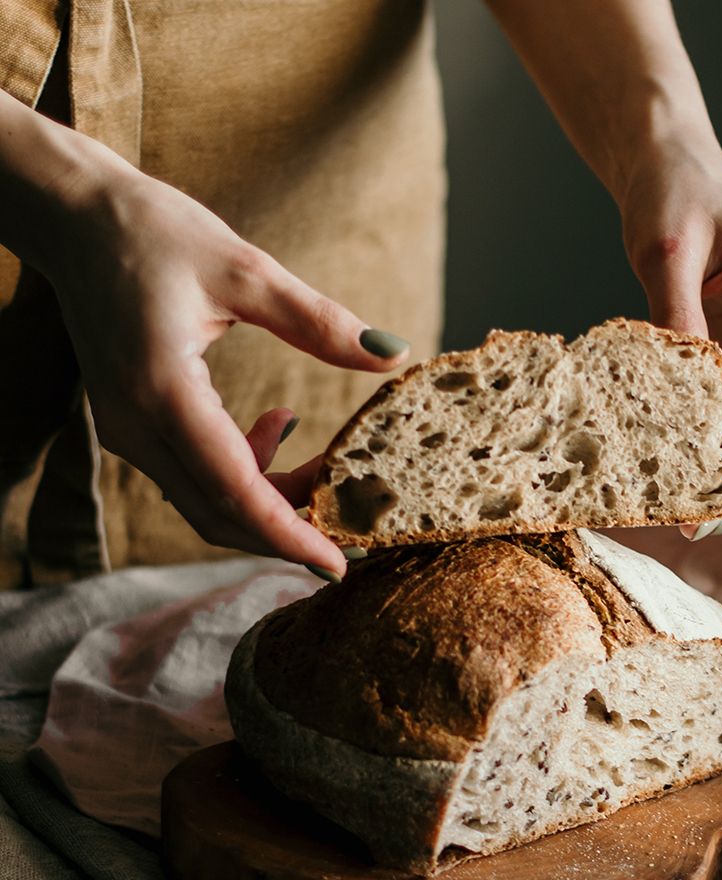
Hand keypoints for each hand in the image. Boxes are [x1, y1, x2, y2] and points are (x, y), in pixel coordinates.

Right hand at [34, 145, 406, 575]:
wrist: (73, 217)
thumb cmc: (151, 232)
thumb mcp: (245, 270)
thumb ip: (319, 321)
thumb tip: (392, 353)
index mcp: (161, 391)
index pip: (233, 492)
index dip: (289, 536)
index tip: (338, 565)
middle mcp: (136, 425)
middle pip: (219, 514)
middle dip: (287, 530)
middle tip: (352, 528)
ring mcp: (126, 431)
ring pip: (207, 501)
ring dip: (270, 500)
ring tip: (327, 468)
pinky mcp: (132, 424)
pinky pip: (194, 474)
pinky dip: (245, 471)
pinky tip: (280, 425)